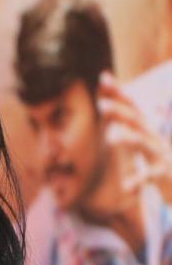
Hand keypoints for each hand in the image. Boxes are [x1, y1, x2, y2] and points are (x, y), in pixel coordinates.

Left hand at [97, 71, 171, 205]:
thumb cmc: (160, 162)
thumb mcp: (144, 144)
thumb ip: (131, 130)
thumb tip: (113, 113)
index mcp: (147, 130)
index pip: (131, 106)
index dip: (119, 92)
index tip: (104, 77)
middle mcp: (154, 137)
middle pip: (136, 120)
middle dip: (119, 111)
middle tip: (101, 104)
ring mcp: (160, 154)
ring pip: (144, 143)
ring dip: (128, 139)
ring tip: (111, 139)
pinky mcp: (164, 173)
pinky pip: (150, 176)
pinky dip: (137, 181)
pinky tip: (125, 187)